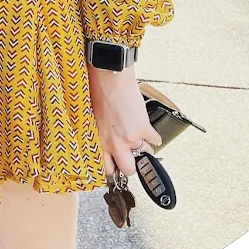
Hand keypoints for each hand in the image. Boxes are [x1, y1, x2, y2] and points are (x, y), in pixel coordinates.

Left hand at [87, 63, 162, 179]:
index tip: (117, 164)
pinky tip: (149, 129)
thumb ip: (100, 133)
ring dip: (145, 148)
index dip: (114, 167)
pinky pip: (155, 140)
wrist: (109, 78)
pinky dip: (154, 135)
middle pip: (128, 170)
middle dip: (131, 165)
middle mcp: (113, 144)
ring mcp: (130, 138)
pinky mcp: (143, 129)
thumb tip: (107, 140)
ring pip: (145, 155)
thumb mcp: (93, 119)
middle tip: (132, 156)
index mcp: (98, 141)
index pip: (107, 169)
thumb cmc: (97, 92)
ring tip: (141, 139)